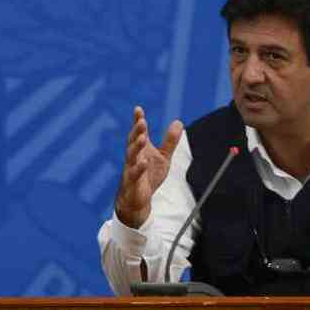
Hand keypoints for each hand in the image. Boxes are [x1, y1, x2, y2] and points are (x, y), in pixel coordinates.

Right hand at [115, 106, 182, 228]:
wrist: (138, 200)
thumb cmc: (148, 176)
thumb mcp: (163, 157)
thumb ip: (169, 141)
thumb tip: (178, 121)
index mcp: (141, 150)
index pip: (138, 133)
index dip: (138, 121)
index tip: (138, 109)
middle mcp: (134, 157)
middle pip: (133, 142)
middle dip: (137, 132)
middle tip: (142, 122)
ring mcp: (131, 169)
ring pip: (131, 156)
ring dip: (135, 146)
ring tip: (142, 138)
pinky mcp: (132, 183)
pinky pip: (133, 175)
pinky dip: (138, 169)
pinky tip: (143, 163)